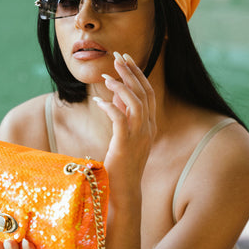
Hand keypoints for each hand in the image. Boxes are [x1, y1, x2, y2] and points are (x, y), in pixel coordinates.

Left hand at [94, 52, 156, 203]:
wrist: (124, 190)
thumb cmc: (122, 163)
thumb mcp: (125, 134)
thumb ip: (124, 113)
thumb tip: (116, 91)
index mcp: (150, 125)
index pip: (148, 93)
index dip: (138, 74)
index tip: (127, 59)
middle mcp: (148, 129)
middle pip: (144, 94)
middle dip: (131, 73)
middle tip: (118, 57)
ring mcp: (139, 137)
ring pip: (137, 104)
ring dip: (122, 87)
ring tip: (107, 76)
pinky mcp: (125, 145)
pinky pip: (120, 119)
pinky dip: (110, 107)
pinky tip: (98, 100)